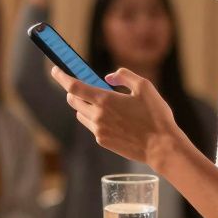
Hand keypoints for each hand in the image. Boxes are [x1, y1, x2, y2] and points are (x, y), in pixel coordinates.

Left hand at [52, 66, 192, 167]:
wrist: (161, 147)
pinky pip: (92, 126)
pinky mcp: (103, 141)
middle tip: (83, 85)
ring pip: (81, 114)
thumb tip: (108, 77)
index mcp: (105, 100)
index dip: (62, 77)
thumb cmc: (156, 116)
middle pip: (73, 101)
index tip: (55, 70)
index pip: (74, 87)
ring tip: (103, 102)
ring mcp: (98, 131)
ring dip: (85, 106)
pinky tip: (113, 118)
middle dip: (73, 91)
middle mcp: (97, 116)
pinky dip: (95, 118)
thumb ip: (124, 76)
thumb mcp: (144, 87)